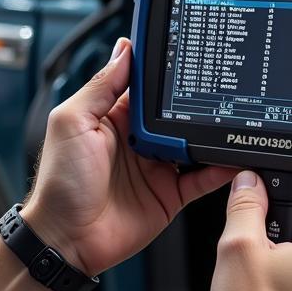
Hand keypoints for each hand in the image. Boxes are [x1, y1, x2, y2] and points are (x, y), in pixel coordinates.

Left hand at [21, 38, 235, 274]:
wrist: (67, 239)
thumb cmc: (59, 183)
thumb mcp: (72, 122)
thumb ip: (101, 87)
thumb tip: (124, 51)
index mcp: (112, 117)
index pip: (144, 86)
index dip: (163, 71)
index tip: (186, 54)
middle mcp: (137, 140)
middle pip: (175, 113)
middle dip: (196, 102)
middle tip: (217, 88)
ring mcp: (156, 168)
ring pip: (194, 143)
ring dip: (210, 134)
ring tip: (230, 120)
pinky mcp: (170, 195)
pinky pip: (202, 179)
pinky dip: (220, 168)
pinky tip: (232, 157)